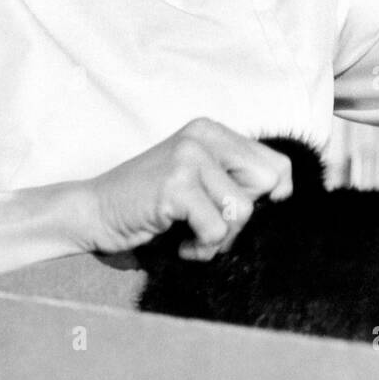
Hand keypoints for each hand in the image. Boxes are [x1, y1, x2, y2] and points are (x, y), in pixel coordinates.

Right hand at [79, 117, 293, 260]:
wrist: (93, 212)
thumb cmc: (149, 204)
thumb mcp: (197, 179)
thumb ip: (233, 178)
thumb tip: (285, 195)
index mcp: (212, 131)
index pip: (276, 164)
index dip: (271, 197)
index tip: (238, 214)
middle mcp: (203, 136)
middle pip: (266, 184)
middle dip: (242, 217)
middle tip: (208, 225)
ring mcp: (188, 157)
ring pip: (242, 211)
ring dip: (219, 238)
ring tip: (190, 236)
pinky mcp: (176, 185)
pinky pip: (216, 230)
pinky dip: (199, 248)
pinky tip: (176, 241)